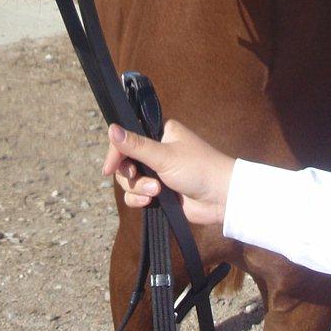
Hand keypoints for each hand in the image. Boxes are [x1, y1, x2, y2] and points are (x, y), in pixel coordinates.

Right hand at [102, 119, 233, 226]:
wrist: (221, 199)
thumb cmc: (198, 169)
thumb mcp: (164, 156)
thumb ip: (136, 145)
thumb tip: (111, 129)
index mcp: (160, 132)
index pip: (127, 136)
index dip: (115, 152)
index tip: (108, 168)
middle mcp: (156, 149)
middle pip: (125, 161)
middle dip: (129, 174)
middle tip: (135, 177)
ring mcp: (157, 172)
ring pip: (129, 180)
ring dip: (138, 188)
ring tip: (156, 192)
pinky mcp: (159, 192)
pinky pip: (136, 195)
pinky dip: (139, 199)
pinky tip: (150, 202)